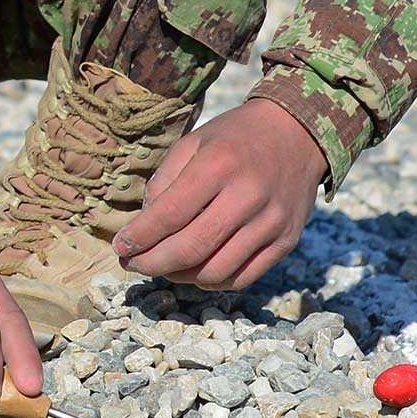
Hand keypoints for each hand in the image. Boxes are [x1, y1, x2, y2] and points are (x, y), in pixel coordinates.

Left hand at [114, 97, 325, 288]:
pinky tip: (194, 271)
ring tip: (161, 268)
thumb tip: (143, 226)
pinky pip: (244, 277)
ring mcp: (271, 223)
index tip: (120, 247)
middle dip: (153, 263)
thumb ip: (164, 181)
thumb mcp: (192, 143)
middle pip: (192, 248)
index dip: (140, 236)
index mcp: (218, 165)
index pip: (169, 214)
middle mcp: (248, 196)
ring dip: (180, 277)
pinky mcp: (287, 241)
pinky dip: (212, 282)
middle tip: (132, 264)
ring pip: (217, 270)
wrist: (297, 135)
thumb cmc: (234, 137)